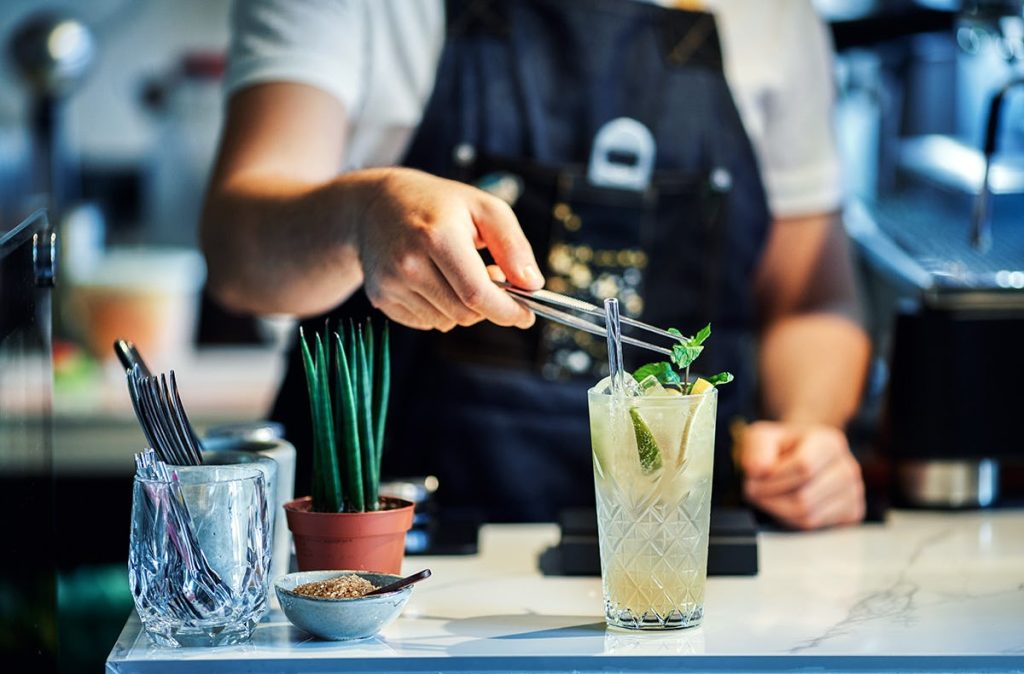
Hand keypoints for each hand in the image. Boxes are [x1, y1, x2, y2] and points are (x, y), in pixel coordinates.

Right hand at [356, 167, 542, 330]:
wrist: (376, 205)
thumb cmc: (439, 205)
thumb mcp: (484, 208)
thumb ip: (513, 246)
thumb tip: (532, 285)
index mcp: (438, 237)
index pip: (477, 294)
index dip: (508, 311)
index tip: (526, 315)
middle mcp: (409, 263)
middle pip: (464, 314)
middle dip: (487, 305)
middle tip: (490, 277)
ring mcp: (391, 283)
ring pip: (446, 322)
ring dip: (462, 307)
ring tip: (456, 273)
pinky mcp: (381, 298)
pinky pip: (426, 322)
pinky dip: (439, 310)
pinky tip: (433, 281)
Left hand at [738, 421, 864, 529]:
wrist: (799, 454)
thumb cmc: (781, 447)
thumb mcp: (762, 437)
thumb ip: (757, 448)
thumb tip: (758, 469)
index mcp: (829, 442)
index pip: (803, 467)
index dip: (772, 478)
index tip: (753, 478)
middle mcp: (848, 467)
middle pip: (804, 497)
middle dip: (770, 497)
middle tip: (754, 491)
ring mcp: (853, 492)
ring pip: (808, 516)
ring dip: (778, 510)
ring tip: (767, 497)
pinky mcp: (852, 513)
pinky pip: (815, 528)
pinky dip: (791, 521)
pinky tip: (785, 505)